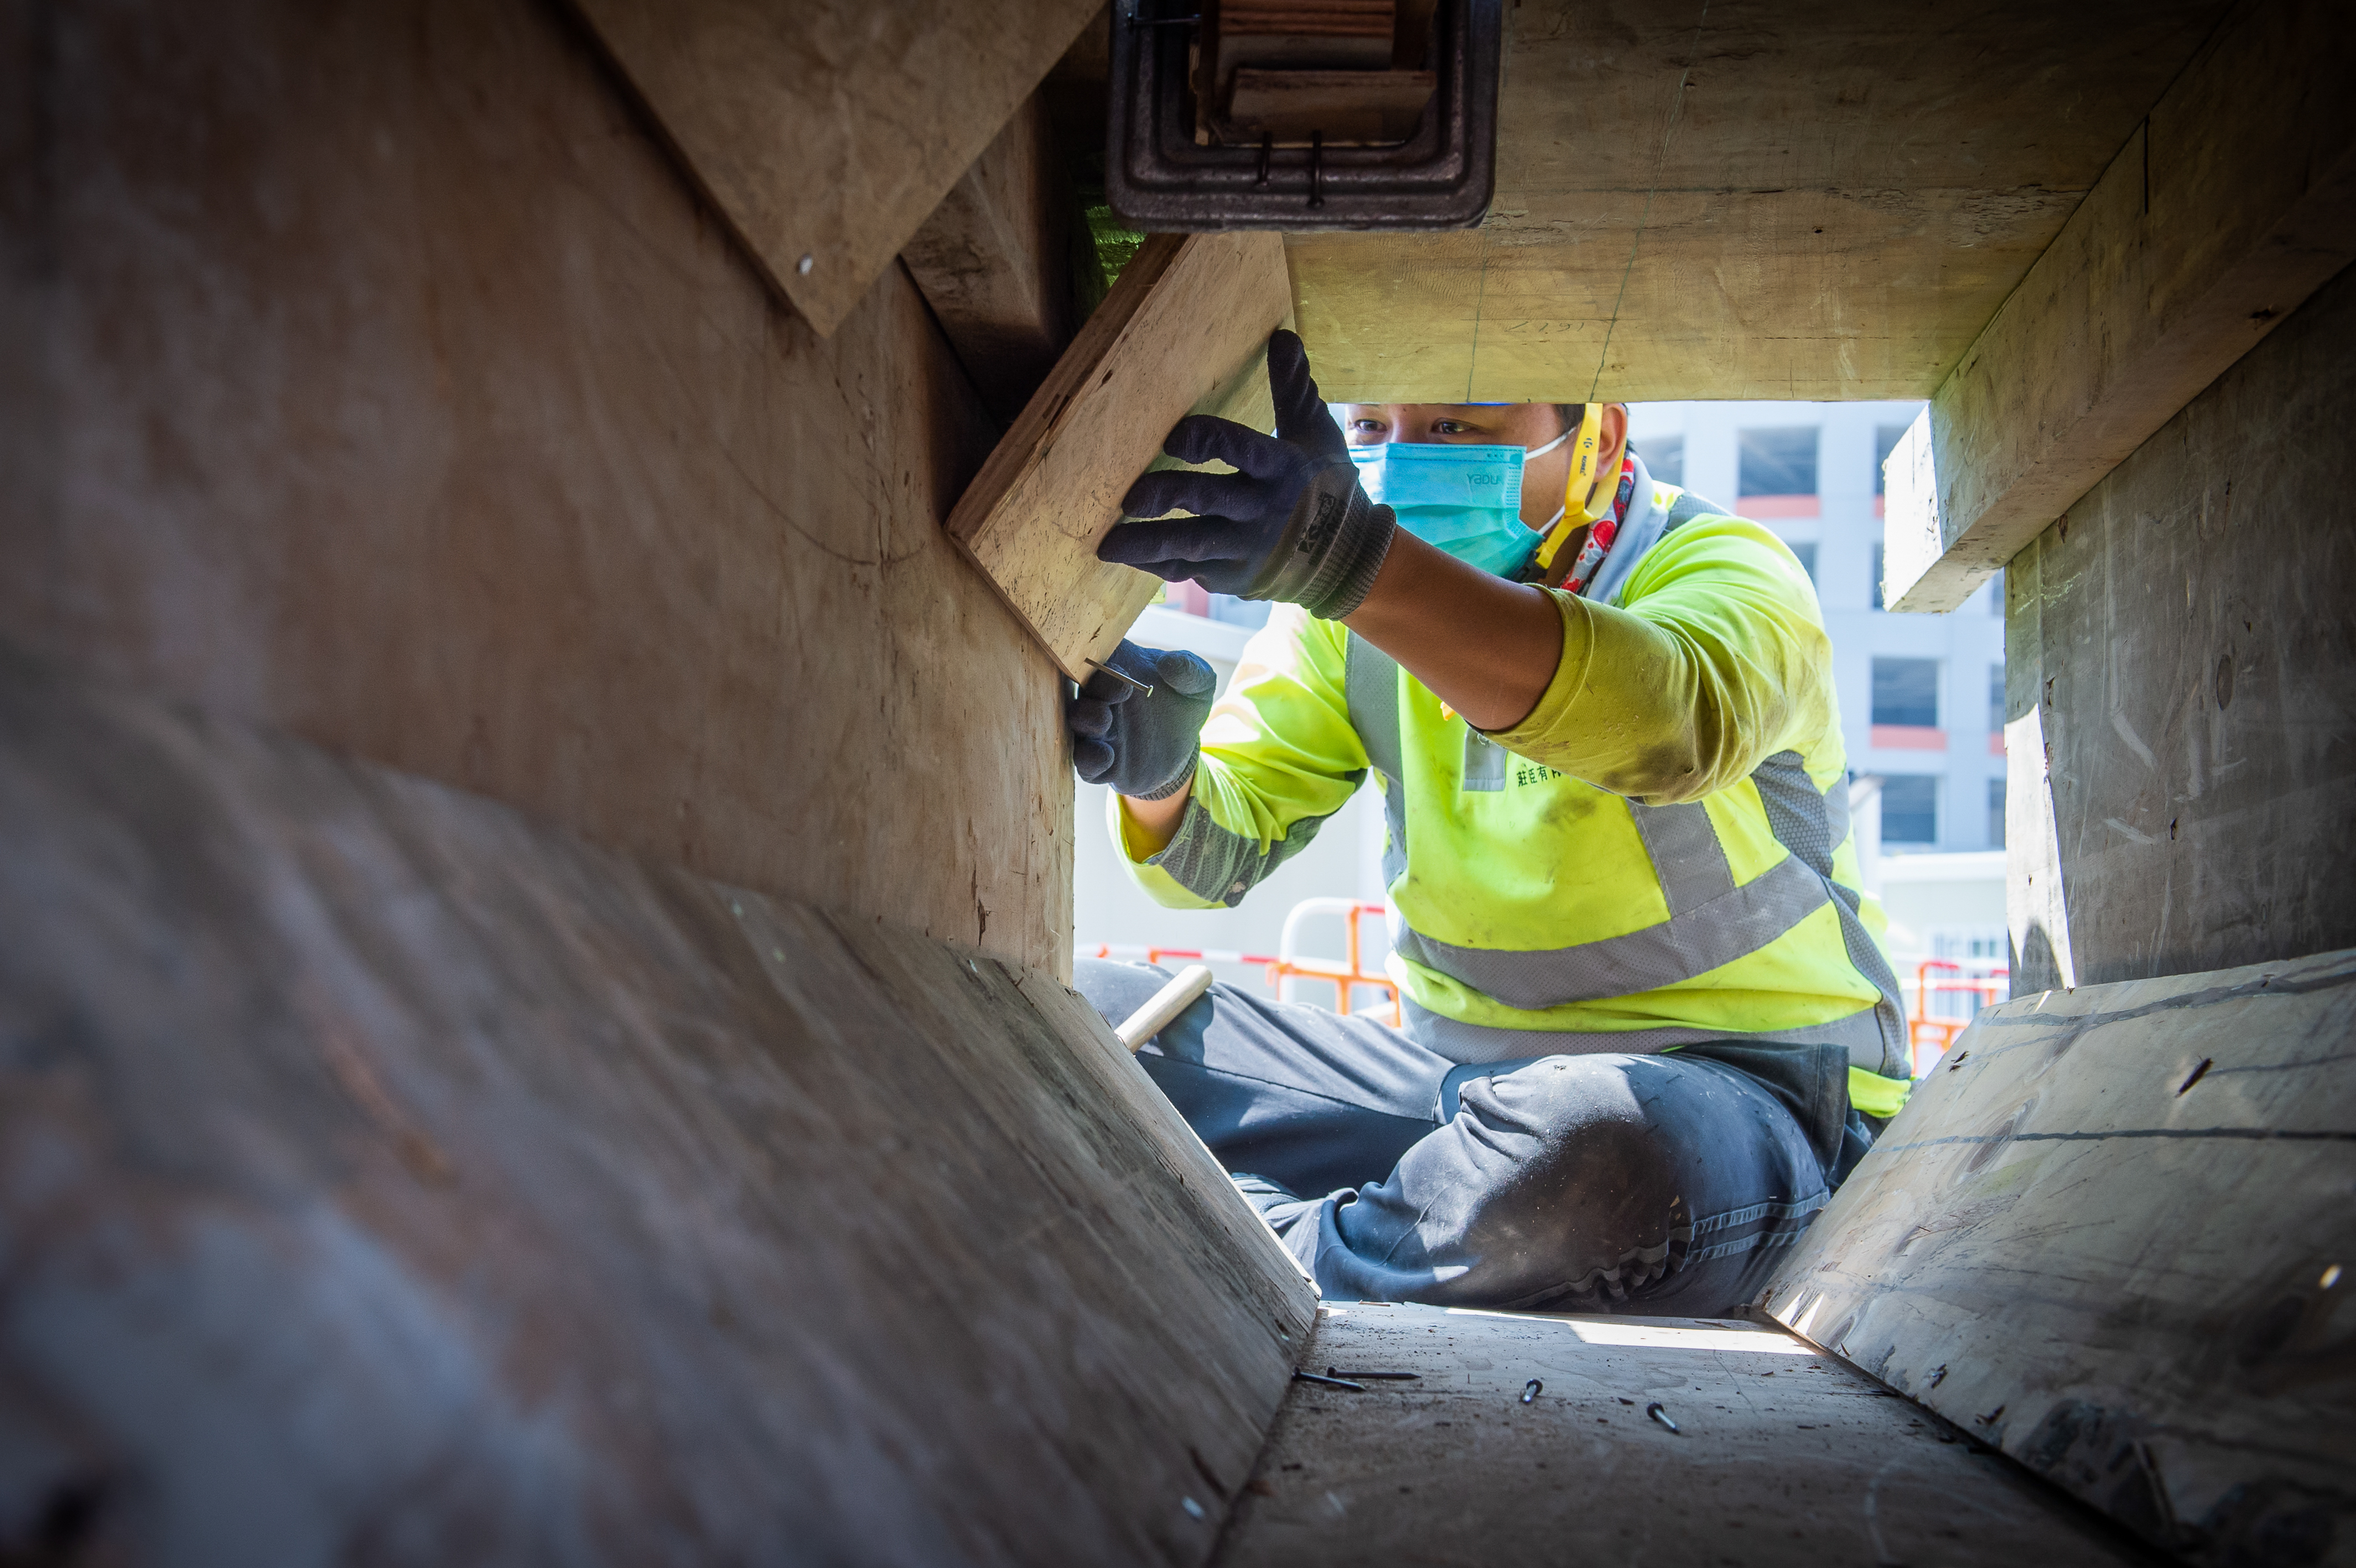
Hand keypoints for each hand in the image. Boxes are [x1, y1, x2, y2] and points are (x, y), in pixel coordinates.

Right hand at [1066, 640, 1217, 798]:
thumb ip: (1190, 669)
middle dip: (1096, 689)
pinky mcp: (1101, 763)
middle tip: (1119, 692)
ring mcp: (1097, 731)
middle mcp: (1100, 698)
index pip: (1098, 655)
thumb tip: (1169, 664)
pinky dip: (1089, 760)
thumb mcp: (1199, 684)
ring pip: (1077, 724)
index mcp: (1117, 670)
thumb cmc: (1183, 703)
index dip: (1102, 657)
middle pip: (1083, 688)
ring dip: (1085, 722)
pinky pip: (1085, 763)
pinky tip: (1106, 757)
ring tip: (1104, 722)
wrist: (1184, 748)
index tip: (1121, 666)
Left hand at [1098, 330, 1394, 620]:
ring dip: (1148, 543)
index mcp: (1281, 468)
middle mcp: (1261, 510)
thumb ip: (1293, 389)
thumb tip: (1282, 336)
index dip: (1209, 442)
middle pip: (1208, 499)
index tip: (1174, 439)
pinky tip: (1126, 555)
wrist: (1345, 557)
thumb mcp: (1316, 434)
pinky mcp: (1231, 575)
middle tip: (1130, 498)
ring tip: (1107, 544)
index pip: (1242, 449)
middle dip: (1168, 496)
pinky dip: (1157, 564)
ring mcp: (1245, 548)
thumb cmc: (1324, 484)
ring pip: (1191, 544)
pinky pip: (1188, 570)